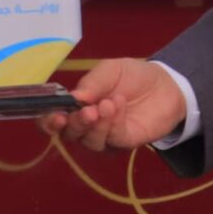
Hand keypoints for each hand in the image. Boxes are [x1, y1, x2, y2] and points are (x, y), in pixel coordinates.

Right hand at [40, 58, 185, 151]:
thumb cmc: (132, 76)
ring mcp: (104, 137)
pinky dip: (113, 123)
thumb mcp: (110, 70)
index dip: (47, 121)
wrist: (165, 84)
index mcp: (75, 106)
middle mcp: (86, 125)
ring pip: (90, 141)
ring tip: (108, 104)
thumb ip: (91, 83)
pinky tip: (118, 105)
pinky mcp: (123, 143)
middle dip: (76, 123)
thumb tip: (73, 97)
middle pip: (69, 135)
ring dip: (97, 125)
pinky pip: (112, 139)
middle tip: (88, 110)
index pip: (52, 120)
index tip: (55, 116)